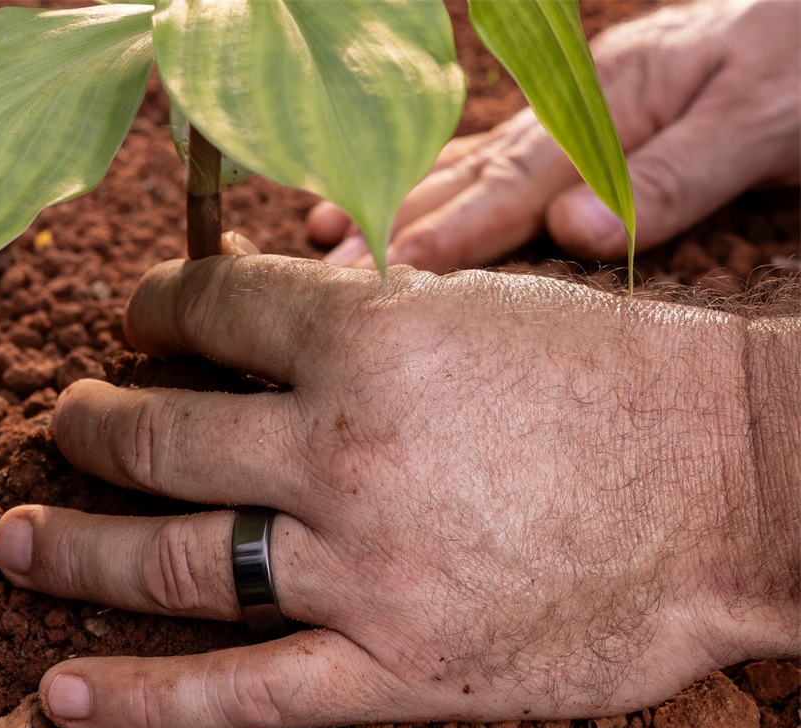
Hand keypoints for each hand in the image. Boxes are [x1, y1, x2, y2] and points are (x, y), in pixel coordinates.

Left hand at [0, 254, 795, 727]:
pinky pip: (242, 695)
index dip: (155, 305)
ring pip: (173, 564)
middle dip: (93, 423)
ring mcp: (362, 568)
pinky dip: (143, 702)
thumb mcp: (481, 309)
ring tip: (19, 539)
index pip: (215, 309)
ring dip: (76, 548)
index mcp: (371, 340)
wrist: (732, 481)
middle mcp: (345, 450)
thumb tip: (276, 314)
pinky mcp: (397, 666)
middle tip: (64, 419)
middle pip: (165, 438)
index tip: (136, 316)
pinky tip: (63, 696)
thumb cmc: (616, 378)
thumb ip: (368, 313)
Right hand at [310, 0, 800, 270]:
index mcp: (610, 99)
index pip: (515, 182)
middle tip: (324, 274)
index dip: (450, 231)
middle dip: (394, 225)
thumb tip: (572, 232)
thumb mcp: (762, 116)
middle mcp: (576, 105)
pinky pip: (503, 156)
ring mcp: (574, 111)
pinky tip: (411, 190)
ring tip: (326, 229)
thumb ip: (673, 177)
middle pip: (469, 175)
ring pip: (471, 164)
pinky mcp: (586, 122)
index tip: (390, 272)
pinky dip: (449, 178)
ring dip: (400, 200)